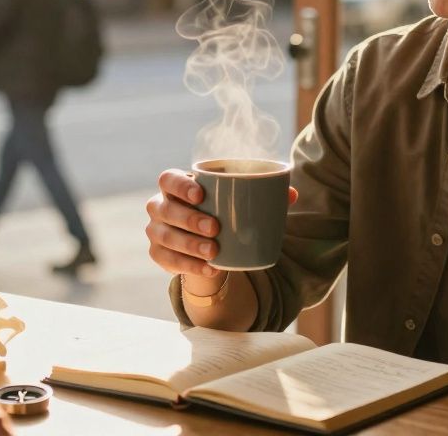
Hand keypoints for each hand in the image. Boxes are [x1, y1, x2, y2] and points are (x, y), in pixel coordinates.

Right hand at [146, 169, 296, 292]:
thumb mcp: (238, 202)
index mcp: (176, 186)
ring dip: (189, 244)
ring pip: (165, 237)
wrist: (210, 243)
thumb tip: (291, 194)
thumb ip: (262, 194)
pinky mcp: (158, 254)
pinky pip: (167, 260)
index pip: (168, 179)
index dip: (180, 185)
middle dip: (189, 218)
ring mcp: (156, 231)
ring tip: (214, 252)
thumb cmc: (223, 212)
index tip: (201, 194)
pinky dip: (188, 266)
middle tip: (215, 228)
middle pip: (165, 209)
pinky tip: (209, 268)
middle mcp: (160, 206)